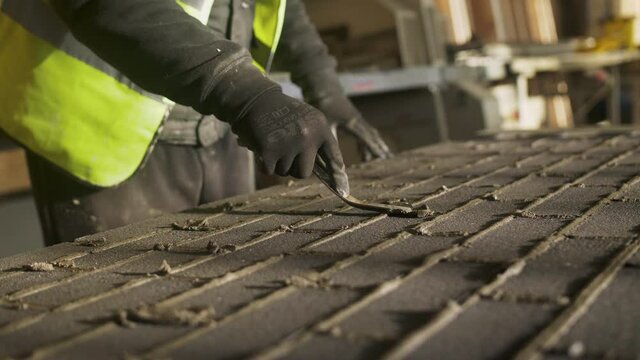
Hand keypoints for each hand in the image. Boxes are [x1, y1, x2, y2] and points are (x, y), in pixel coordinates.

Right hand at [233, 89, 348, 192]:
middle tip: (285, 152)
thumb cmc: (282, 113)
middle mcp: (307, 136)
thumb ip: (317, 142)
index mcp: (320, 127)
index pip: (333, 157)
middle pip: (304, 173)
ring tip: (274, 143)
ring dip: (277, 163)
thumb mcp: (306, 120)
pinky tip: (262, 147)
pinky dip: (264, 164)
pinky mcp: (269, 151)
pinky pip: (269, 171)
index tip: (342, 191)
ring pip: (285, 172)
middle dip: (293, 168)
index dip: (337, 176)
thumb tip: (330, 174)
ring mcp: (289, 144)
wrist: (255, 99)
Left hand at [314, 96, 391, 159]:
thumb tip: (334, 152)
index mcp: (352, 123)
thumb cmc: (325, 105)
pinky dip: (367, 144)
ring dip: (376, 146)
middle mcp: (358, 121)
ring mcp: (358, 119)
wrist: (326, 89)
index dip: (374, 149)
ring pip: (370, 135)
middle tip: (389, 160)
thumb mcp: (327, 123)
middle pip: (373, 137)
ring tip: (383, 159)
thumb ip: (333, 139)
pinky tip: (365, 155)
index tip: (383, 158)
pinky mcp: (355, 119)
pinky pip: (365, 134)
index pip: (366, 138)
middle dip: (380, 148)